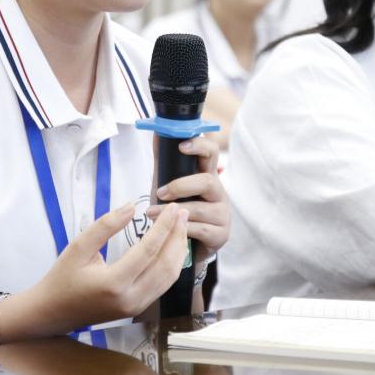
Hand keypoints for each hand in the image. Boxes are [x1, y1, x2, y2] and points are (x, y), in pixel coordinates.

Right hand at [0, 203, 189, 339]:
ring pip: (169, 278)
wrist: (53, 312)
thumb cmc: (62, 278)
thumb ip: (105, 226)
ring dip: (178, 251)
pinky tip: (172, 247)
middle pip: (166, 265)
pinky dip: (172, 264)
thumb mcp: (78, 247)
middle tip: (183, 213)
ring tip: (181, 227)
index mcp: (114, 282)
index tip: (173, 208)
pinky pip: (163, 285)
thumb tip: (131, 208)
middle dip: (177, 237)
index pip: (149, 250)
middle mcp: (131, 298)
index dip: (164, 227)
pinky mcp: (138, 308)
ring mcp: (137, 306)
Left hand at [147, 135, 230, 264]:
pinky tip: (169, 230)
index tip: (181, 146)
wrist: (186, 244)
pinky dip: (180, 229)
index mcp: (207, 175)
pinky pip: (200, 229)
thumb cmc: (178, 209)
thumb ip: (164, 161)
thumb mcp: (169, 184)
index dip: (199, 146)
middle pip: (208, 181)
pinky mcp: (221, 234)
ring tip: (152, 214)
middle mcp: (219, 193)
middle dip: (181, 186)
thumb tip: (157, 131)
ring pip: (200, 209)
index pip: (212, 153)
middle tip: (160, 193)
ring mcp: (223, 214)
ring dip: (172, 212)